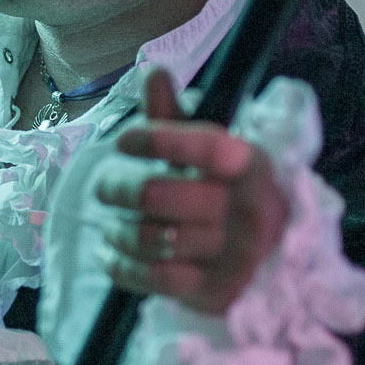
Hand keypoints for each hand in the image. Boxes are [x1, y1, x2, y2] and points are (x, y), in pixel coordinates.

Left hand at [91, 67, 288, 314]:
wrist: (263, 254)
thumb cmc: (220, 189)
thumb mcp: (204, 150)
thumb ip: (173, 116)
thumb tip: (153, 71)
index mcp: (250, 164)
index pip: (204, 146)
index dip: (157, 140)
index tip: (124, 140)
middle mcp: (250, 210)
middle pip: (159, 195)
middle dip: (117, 188)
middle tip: (100, 187)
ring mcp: (236, 255)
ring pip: (151, 237)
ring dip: (118, 230)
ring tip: (112, 224)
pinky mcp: (217, 292)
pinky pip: (153, 278)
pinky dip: (120, 265)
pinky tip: (110, 253)